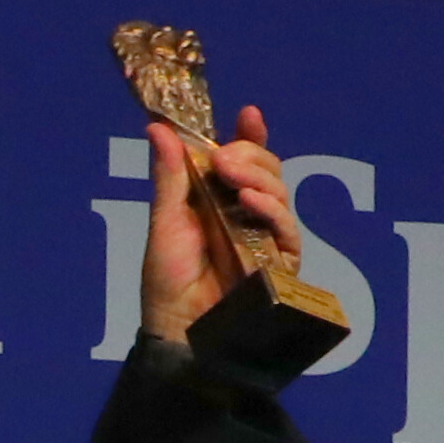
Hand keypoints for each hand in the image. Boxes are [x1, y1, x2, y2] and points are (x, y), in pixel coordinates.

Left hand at [142, 103, 301, 345]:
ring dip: (258, 177)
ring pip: (279, 191)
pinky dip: (271, 209)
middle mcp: (246, 212)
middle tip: (224, 157)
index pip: (244, 160)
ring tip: (232, 174)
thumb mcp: (165, 220)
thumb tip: (158, 128)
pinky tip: (251, 201)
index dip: (251, 136)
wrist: (177, 327)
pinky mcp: (280, 260)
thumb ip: (169, 175)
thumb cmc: (167, 278)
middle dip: (250, 155)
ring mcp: (265, 235)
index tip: (249, 114)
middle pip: (266, 169)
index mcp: (219, 198)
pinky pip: (285, 227)